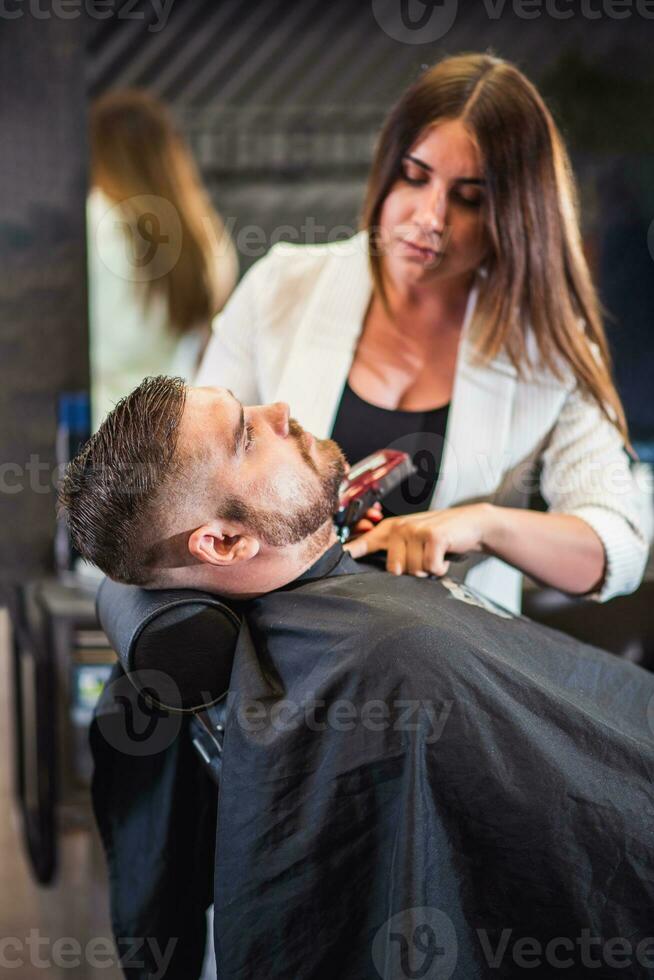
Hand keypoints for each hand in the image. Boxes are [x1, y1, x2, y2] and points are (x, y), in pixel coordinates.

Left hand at [343, 504, 494, 576]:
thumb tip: (381, 573)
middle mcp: (398, 528)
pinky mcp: (432, 536)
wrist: (470, 524)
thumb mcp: (412, 540)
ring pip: (414, 571)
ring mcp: (415, 530)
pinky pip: (430, 567)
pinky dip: (441, 569)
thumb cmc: (438, 537)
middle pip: (394, 570)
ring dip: (429, 570)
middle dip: (412, 572)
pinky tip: (444, 557)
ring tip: (435, 556)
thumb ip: (393, 552)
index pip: (362, 543)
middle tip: (425, 560)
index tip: (334, 558)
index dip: (348, 553)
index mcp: (389, 530)